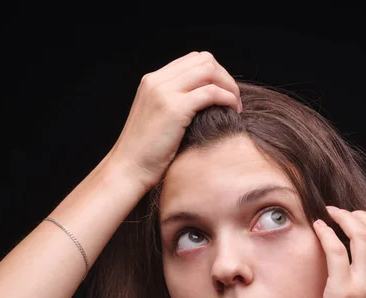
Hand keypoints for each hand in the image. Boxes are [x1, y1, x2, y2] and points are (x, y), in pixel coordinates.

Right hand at [106, 51, 241, 190]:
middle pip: (204, 60)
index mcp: (152, 81)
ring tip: (235, 106)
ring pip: (209, 71)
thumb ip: (174, 103)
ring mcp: (165, 92)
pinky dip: (227, 98)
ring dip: (229, 86)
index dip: (215, 73)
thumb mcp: (158, 119)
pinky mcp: (174, 108)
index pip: (193, 60)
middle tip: (234, 100)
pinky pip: (211, 92)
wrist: (129, 168)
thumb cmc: (146, 152)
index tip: (225, 93)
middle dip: (225, 77)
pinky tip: (232, 111)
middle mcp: (157, 80)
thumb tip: (205, 101)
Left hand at [306, 206, 365, 297]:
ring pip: (363, 235)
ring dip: (345, 217)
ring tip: (329, 213)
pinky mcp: (343, 292)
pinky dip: (327, 232)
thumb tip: (363, 267)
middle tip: (341, 212)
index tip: (356, 221)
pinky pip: (337, 249)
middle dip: (361, 215)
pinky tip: (317, 227)